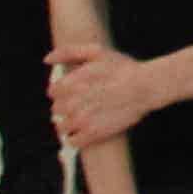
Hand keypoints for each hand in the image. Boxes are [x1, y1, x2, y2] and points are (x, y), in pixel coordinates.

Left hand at [46, 39, 165, 152]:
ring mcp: (81, 120)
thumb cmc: (123, 68)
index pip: (52, 92)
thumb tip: (46, 60)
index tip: (75, 91)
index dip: (64, 90)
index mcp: (69, 84)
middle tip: (83, 103)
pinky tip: (85, 131)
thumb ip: (67, 52)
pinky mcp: (92, 134)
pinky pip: (73, 142)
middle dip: (67, 106)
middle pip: (56, 110)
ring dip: (70, 123)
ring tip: (85, 117)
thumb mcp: (96, 52)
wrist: (145, 87)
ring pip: (62, 127)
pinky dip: (76, 138)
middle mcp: (71, 103)